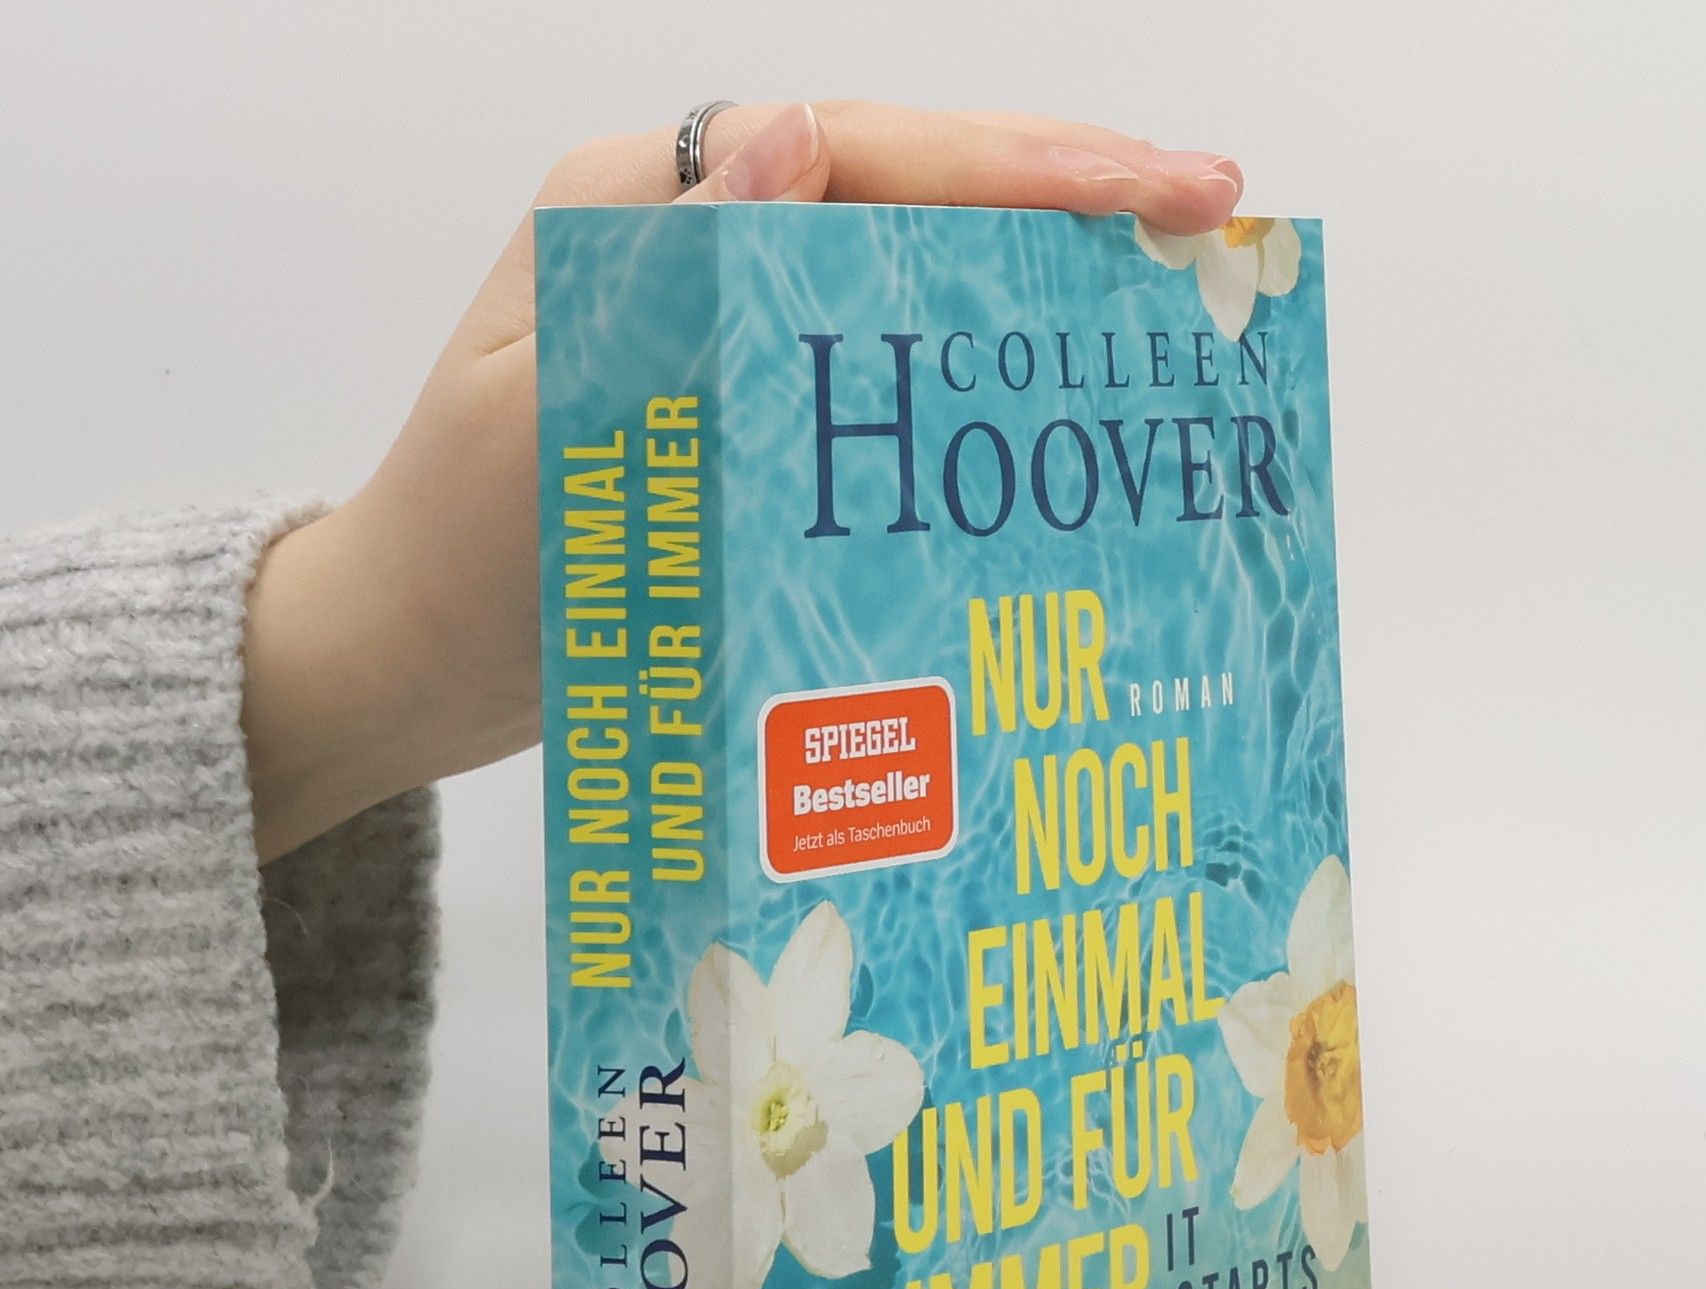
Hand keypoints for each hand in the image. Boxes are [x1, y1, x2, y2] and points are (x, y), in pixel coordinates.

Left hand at [240, 102, 1245, 860]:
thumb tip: (792, 131)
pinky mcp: (749, 402)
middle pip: (904, 190)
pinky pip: (884, 359)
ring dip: (1037, 273)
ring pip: (909, 267)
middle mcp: (697, 242)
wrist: (415, 662)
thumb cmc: (460, 557)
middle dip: (1060, 196)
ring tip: (1172, 289)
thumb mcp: (542, 415)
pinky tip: (1059, 393)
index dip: (1012, 164)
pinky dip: (976, 368)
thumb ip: (663, 282)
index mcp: (641, 205)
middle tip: (1211, 212)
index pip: (855, 152)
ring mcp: (728, 320)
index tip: (1150, 185)